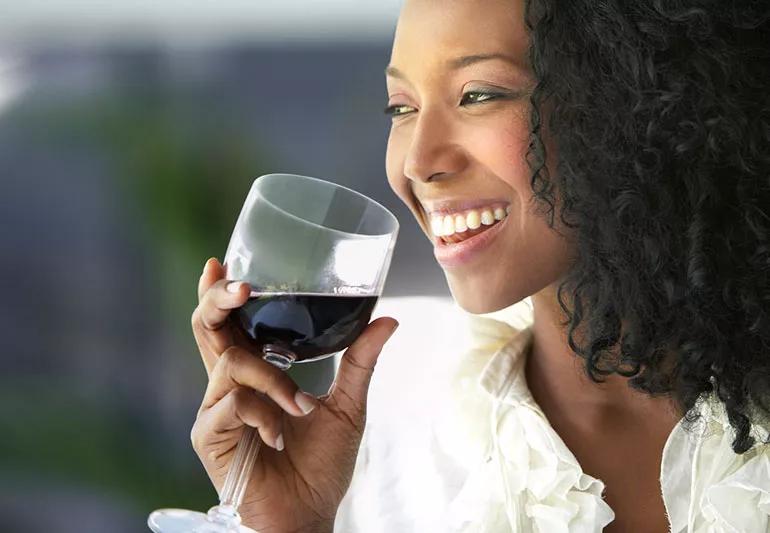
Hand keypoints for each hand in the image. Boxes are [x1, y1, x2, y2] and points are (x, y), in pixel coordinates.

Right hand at [190, 258, 398, 531]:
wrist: (309, 514)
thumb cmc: (321, 465)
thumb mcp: (347, 405)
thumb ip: (359, 361)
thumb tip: (388, 319)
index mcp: (253, 375)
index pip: (228, 325)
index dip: (218, 294)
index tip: (220, 262)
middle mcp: (228, 387)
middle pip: (207, 330)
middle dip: (218, 300)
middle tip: (239, 285)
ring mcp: (215, 412)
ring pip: (231, 363)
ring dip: (272, 378)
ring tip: (301, 406)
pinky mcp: (210, 437)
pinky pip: (232, 403)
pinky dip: (265, 413)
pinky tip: (281, 435)